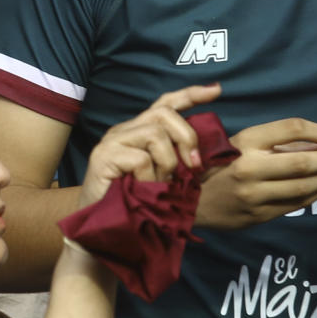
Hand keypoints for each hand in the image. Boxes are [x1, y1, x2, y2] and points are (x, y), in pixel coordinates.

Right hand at [77, 84, 222, 208]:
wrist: (99, 226)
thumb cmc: (134, 203)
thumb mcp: (164, 179)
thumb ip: (180, 164)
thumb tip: (205, 156)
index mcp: (139, 132)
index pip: (165, 104)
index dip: (190, 95)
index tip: (216, 91)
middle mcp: (124, 130)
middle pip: (163, 113)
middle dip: (186, 137)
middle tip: (193, 166)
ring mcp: (112, 141)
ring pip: (155, 134)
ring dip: (167, 163)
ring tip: (159, 184)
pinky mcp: (104, 156)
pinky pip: (142, 159)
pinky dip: (150, 178)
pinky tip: (142, 190)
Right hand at [195, 117, 316, 229]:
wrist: (190, 201)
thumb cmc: (218, 166)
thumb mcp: (238, 143)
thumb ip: (273, 142)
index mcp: (245, 142)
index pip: (292, 128)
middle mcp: (250, 167)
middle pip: (303, 161)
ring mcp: (255, 194)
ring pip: (304, 186)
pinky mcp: (259, 215)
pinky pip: (296, 204)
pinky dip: (316, 194)